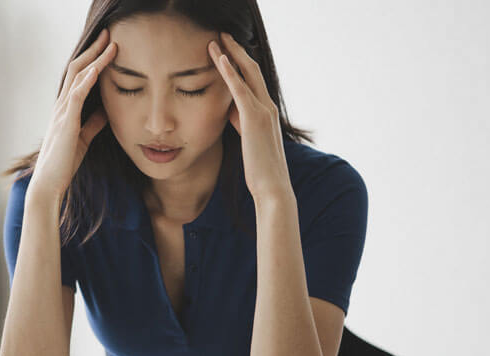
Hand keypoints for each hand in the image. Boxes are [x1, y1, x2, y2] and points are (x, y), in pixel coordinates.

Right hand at [29, 28, 116, 198]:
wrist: (49, 183)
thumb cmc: (64, 163)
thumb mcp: (84, 138)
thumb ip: (93, 123)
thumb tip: (106, 110)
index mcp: (65, 109)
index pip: (78, 76)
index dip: (92, 60)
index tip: (107, 47)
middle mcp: (61, 106)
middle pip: (77, 69)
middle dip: (93, 50)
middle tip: (109, 35)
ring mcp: (62, 113)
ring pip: (77, 77)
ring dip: (95, 59)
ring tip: (110, 45)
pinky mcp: (66, 123)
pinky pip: (76, 96)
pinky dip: (87, 80)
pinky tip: (98, 69)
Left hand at [208, 32, 291, 199]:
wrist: (272, 186)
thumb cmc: (260, 169)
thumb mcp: (248, 140)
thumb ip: (241, 122)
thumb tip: (230, 111)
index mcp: (266, 112)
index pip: (253, 80)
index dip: (240, 63)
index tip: (227, 50)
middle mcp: (267, 106)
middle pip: (252, 69)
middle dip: (236, 50)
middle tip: (222, 35)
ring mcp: (263, 110)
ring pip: (247, 73)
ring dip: (231, 54)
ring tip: (216, 39)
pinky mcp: (254, 118)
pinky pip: (240, 89)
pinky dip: (230, 72)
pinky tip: (219, 58)